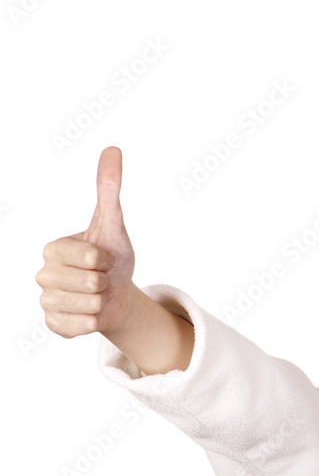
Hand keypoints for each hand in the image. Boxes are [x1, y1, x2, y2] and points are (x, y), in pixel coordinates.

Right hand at [37, 146, 136, 337]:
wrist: (118, 295)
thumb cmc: (113, 258)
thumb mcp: (113, 224)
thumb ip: (109, 188)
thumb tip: (113, 149)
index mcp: (53, 249)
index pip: (85, 256)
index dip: (103, 259)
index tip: (104, 258)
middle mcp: (44, 275)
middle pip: (87, 282)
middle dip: (105, 281)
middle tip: (102, 279)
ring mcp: (47, 301)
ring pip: (86, 305)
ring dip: (101, 302)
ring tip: (98, 295)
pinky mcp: (55, 325)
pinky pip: (80, 327)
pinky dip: (94, 321)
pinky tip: (92, 313)